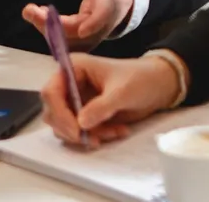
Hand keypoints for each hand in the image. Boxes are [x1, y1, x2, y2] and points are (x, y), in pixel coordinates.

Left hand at [21, 0, 133, 51]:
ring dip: (47, 30)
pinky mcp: (81, 42)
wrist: (120, 1)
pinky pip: (65, 44)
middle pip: (79, 32)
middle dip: (54, 25)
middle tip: (31, 11)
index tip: (81, 29)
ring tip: (31, 12)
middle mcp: (101, 25)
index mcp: (110, 3)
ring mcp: (91, 37)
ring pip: (69, 42)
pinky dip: (49, 33)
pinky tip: (36, 17)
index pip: (103, 16)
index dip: (94, 23)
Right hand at [39, 53, 180, 147]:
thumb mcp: (123, 91)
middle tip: (95, 139)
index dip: (59, 113)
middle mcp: (69, 84)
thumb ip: (101, 106)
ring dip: (87, 135)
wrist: (158, 87)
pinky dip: (96, 137)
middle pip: (53, 113)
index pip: (51, 92)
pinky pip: (80, 133)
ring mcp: (76, 101)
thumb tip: (81, 123)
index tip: (77, 130)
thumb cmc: (140, 79)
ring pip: (65, 127)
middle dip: (72, 130)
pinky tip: (118, 131)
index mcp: (73, 68)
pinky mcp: (84, 116)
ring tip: (114, 132)